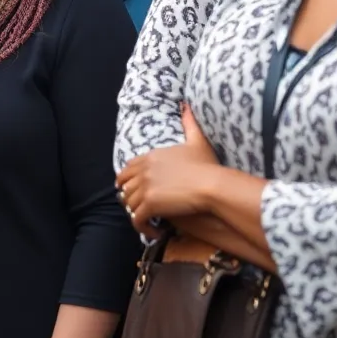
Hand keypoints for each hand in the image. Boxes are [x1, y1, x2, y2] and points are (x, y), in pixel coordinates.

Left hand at [116, 105, 219, 234]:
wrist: (212, 184)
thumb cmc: (207, 165)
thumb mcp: (196, 140)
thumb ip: (189, 122)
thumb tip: (185, 104)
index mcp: (150, 156)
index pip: (128, 168)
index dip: (127, 180)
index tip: (132, 189)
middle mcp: (143, 170)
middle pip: (124, 186)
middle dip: (128, 196)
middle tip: (138, 208)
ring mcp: (145, 186)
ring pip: (129, 203)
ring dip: (136, 214)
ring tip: (147, 222)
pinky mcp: (150, 203)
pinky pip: (137, 219)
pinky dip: (142, 227)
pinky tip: (153, 232)